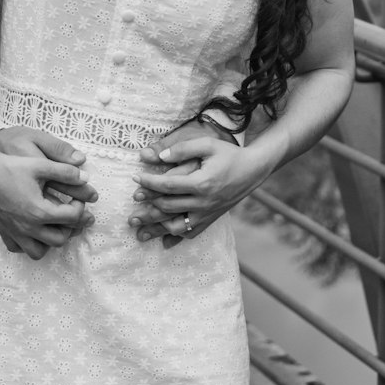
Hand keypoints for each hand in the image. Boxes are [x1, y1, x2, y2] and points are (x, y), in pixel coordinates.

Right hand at [0, 131, 96, 260]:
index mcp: (40, 211)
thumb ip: (66, 172)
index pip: (72, 218)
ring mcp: (15, 232)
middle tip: (71, 213)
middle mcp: (28, 227)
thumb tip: (86, 178)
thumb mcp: (42, 164)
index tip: (78, 198)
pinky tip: (32, 230)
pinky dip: (28, 244)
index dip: (81, 207)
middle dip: (70, 227)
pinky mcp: (4, 231)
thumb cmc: (12, 166)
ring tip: (53, 225)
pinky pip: (19, 248)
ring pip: (39, 251)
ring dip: (50, 241)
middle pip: (60, 239)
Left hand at [130, 121, 257, 248]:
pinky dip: (175, 237)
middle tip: (131, 203)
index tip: (135, 178)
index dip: (149, 183)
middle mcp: (204, 202)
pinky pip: (190, 233)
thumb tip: (158, 157)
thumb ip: (183, 149)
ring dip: (155, 227)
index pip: (168, 186)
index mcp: (202, 183)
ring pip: (176, 226)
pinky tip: (162, 240)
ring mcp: (207, 214)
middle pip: (168, 208)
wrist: (252, 170)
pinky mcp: (211, 220)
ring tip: (138, 228)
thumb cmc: (229, 154)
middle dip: (146, 206)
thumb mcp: (207, 144)